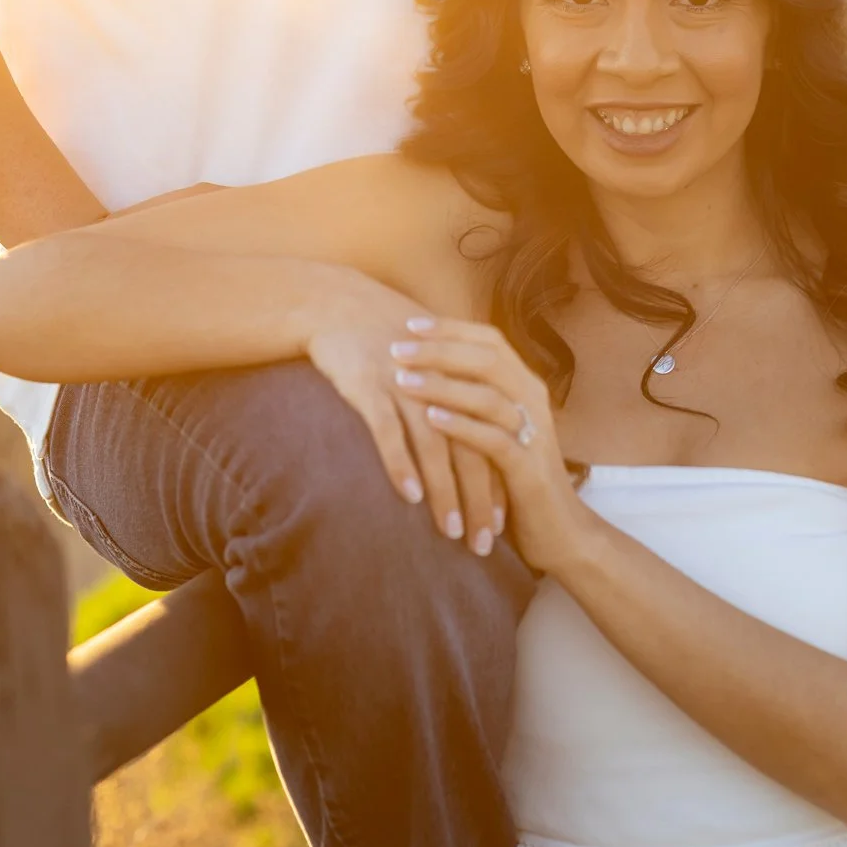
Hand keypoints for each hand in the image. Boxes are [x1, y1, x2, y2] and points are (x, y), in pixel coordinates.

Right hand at [304, 279, 506, 557]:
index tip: (507, 520)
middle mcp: (440, 382)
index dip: (499, 479)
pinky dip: (401, 464)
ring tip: (453, 532)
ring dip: (446, 492)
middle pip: (470, 447)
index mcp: (459, 377)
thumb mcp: (431, 357)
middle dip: (481, 499)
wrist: (340, 304)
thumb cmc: (385, 334)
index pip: (490, 437)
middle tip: (486, 542)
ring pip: (434, 447)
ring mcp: (405, 384)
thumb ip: (455, 393)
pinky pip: (389, 432)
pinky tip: (411, 497)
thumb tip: (474, 439)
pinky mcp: (370, 387)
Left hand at [389, 316, 593, 574]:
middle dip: (439, 350)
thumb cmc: (517, 477)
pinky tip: (431, 420)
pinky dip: (460, 426)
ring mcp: (533, 432)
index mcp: (524, 385)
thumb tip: (432, 369)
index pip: (489, 340)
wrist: (559, 531)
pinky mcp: (528, 468)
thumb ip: (476, 399)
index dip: (450, 329)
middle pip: (487, 358)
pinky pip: (493, 439)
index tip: (410, 323)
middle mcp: (532, 400)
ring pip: (488, 395)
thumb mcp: (497, 429)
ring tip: (403, 380)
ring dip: (442, 385)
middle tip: (396, 348)